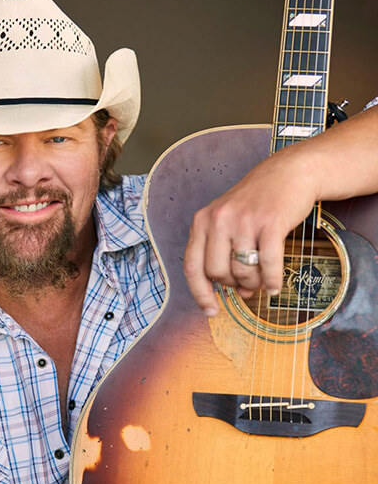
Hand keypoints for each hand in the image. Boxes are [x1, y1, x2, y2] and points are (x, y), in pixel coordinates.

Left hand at [183, 146, 320, 315]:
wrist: (291, 172)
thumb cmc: (260, 202)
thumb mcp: (233, 224)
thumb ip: (229, 256)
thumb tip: (242, 293)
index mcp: (203, 220)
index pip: (192, 266)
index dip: (200, 294)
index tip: (211, 311)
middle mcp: (219, 219)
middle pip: (218, 273)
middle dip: (234, 284)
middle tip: (249, 282)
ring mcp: (244, 220)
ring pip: (242, 271)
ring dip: (255, 282)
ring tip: (264, 278)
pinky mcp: (270, 222)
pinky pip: (268, 264)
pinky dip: (272, 280)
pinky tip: (275, 286)